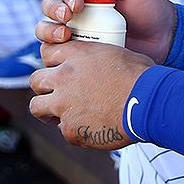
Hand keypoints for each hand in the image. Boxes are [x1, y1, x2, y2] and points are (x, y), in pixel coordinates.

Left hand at [28, 40, 150, 150]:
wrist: (147, 103)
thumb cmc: (141, 77)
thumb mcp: (116, 53)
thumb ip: (96, 58)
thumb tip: (98, 64)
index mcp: (76, 54)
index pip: (47, 53)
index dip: (52, 63)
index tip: (60, 69)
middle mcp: (64, 77)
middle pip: (36, 80)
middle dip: (44, 87)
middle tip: (57, 94)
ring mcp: (63, 104)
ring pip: (37, 107)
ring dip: (48, 111)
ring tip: (63, 114)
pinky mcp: (70, 129)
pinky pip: (63, 129)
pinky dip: (75, 130)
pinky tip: (92, 127)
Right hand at [36, 0, 176, 63]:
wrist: (166, 39)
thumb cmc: (150, 8)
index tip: (78, 5)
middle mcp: (80, 15)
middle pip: (50, 10)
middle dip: (53, 12)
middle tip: (67, 18)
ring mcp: (80, 37)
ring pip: (48, 33)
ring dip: (49, 32)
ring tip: (65, 36)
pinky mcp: (83, 58)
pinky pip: (60, 57)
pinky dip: (57, 55)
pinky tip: (70, 56)